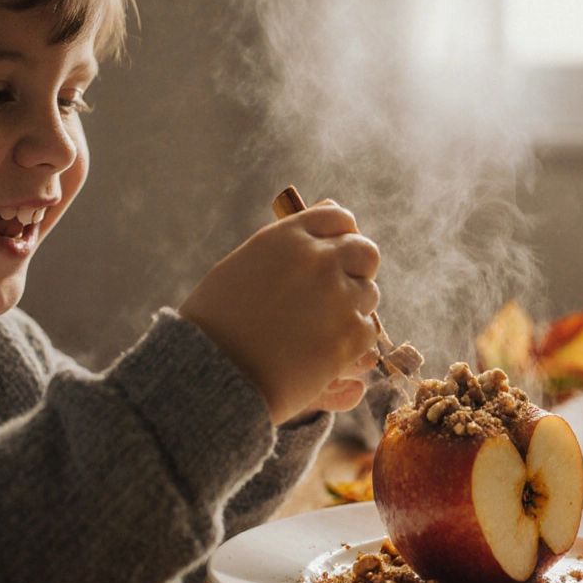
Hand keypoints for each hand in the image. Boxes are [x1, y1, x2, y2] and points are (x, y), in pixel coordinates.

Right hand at [179, 200, 380, 424]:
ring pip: (369, 294)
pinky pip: (368, 331)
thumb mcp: (245, 265)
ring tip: (316, 332)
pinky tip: (322, 354)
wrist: (213, 375)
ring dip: (351, 310)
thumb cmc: (219, 323)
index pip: (338, 218)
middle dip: (356, 271)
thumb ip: (290, 242)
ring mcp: (339, 296)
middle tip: (335, 296)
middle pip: (365, 252)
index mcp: (288, 237)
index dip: (342, 238)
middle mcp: (318, 260)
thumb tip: (331, 207)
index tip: (336, 257)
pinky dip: (351, 344)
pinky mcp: (351, 334)